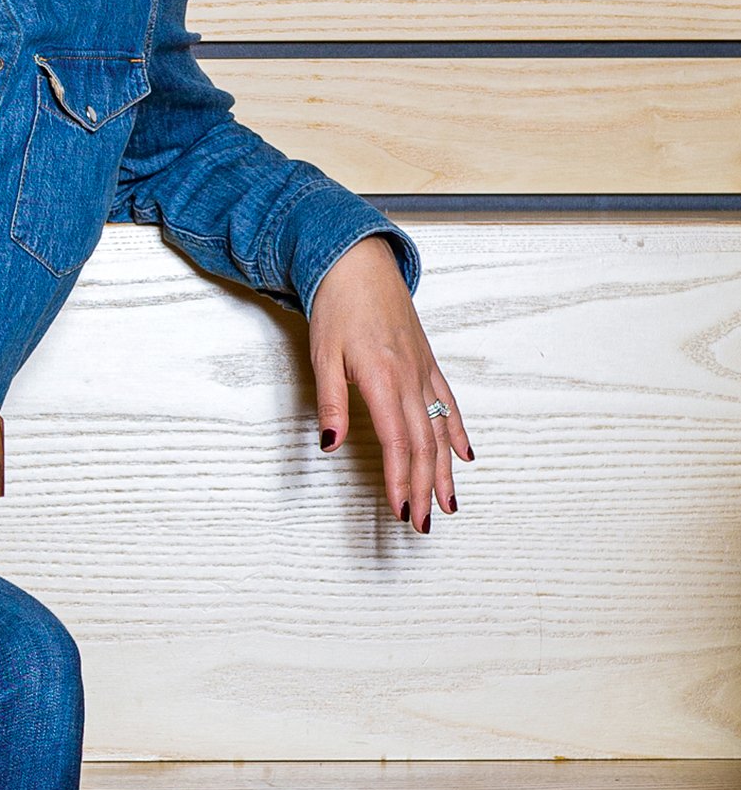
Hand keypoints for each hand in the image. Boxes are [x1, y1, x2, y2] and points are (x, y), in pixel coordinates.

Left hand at [308, 235, 471, 531]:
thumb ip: (331, 403)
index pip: (396, 443)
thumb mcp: (324, 357)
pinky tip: (464, 456)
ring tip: (448, 504)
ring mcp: (423, 372)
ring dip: (443, 471)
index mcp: (383, 380)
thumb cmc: (338, 309)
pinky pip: (447, 404)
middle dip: (423, 488)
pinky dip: (456, 432)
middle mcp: (410, 379)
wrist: (359, 266)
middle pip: (422, 445)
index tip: (400, 509)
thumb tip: (329, 445)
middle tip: (423, 523)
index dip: (399, 479)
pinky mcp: (427, 364)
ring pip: (439, 430)